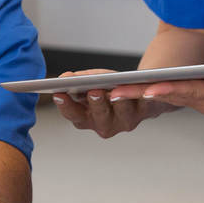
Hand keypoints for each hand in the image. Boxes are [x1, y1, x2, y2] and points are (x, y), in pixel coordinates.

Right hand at [51, 69, 178, 138]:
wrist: (140, 88)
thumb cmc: (111, 85)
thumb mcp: (93, 80)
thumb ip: (78, 79)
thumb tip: (65, 77)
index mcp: (88, 117)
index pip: (74, 115)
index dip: (66, 106)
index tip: (58, 93)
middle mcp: (106, 125)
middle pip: (98, 119)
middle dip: (95, 105)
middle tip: (92, 91)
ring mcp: (126, 121)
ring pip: (122, 114)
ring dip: (118, 102)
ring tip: (115, 89)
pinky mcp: (145, 112)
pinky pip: (143, 105)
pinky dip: (142, 97)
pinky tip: (138, 88)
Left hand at [106, 74, 203, 138]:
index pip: (189, 92)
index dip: (168, 90)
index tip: (147, 89)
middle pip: (168, 94)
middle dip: (140, 94)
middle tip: (109, 92)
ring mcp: (201, 99)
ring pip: (166, 94)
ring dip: (139, 93)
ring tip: (108, 88)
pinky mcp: (201, 96)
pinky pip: (172, 94)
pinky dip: (151, 90)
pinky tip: (131, 88)